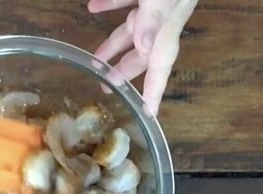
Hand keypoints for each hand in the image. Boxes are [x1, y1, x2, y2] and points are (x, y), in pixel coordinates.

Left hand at [88, 0, 197, 115]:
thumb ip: (154, 18)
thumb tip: (144, 46)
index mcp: (168, 26)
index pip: (160, 65)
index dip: (155, 91)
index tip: (149, 113)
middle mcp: (162, 18)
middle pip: (143, 52)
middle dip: (126, 71)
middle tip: (107, 86)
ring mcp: (153, 1)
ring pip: (132, 28)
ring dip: (114, 44)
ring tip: (96, 59)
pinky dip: (110, 5)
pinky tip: (94, 7)